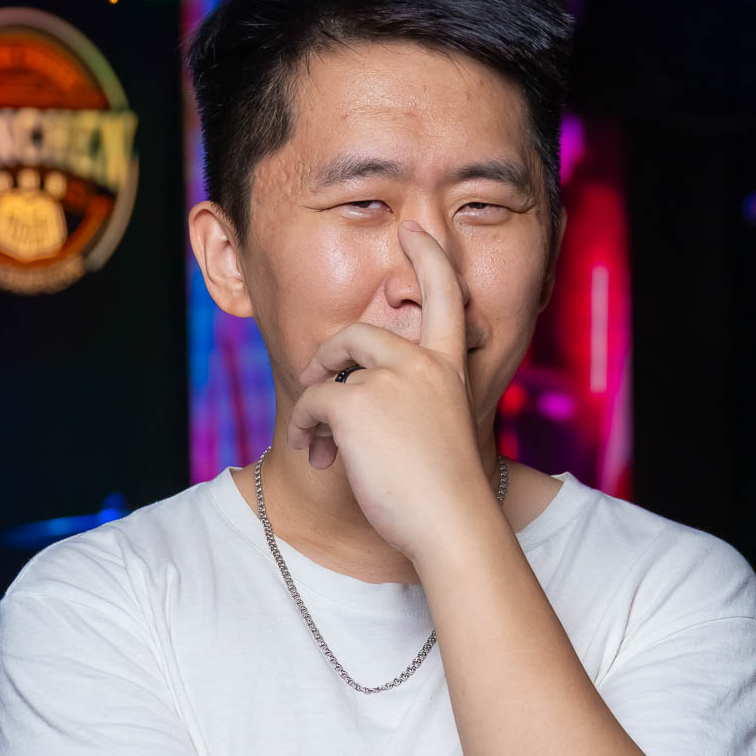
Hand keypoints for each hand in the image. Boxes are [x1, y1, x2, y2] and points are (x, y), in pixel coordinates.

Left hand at [286, 220, 495, 564]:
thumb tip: (350, 398)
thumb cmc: (447, 497)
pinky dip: (303, 428)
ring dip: (314, 405)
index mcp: (449, 368)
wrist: (452, 525)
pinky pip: (311, 403)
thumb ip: (409, 404)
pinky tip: (313, 453)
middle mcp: (422, 363)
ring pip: (330, 373)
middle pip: (361, 334)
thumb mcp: (437, 433)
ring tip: (315, 438)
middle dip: (329, 353)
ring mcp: (389, 379)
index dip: (429, 258)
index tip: (415, 231)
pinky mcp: (355, 403)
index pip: (444, 295)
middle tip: (313, 378)